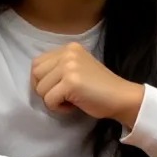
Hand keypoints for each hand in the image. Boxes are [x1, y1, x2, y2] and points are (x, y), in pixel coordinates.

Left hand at [31, 43, 145, 128]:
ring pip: (40, 89)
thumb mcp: (77, 68)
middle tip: (65, 94)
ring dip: (52, 100)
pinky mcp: (70, 83)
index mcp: (70, 48)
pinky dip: (59, 108)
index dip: (43, 80)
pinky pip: (49, 101)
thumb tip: (36, 78)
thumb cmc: (98, 87)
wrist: (121, 97)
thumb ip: (59, 66)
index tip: (60, 87)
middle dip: (46, 89)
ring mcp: (69, 67)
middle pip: (35, 75)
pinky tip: (74, 105)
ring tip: (71, 98)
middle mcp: (69, 53)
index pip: (37, 63)